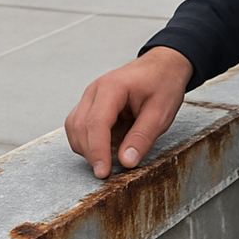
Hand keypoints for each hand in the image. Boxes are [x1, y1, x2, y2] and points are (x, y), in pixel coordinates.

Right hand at [64, 46, 192, 177]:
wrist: (164, 65)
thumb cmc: (163, 83)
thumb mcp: (161, 112)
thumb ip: (142, 137)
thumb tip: (126, 162)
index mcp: (112, 87)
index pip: (96, 123)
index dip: (97, 151)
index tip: (103, 173)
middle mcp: (95, 91)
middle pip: (79, 127)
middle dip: (91, 153)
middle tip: (108, 172)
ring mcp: (91, 97)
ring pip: (75, 129)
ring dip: (88, 148)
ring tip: (112, 158)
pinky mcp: (92, 105)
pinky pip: (82, 127)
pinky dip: (91, 142)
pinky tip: (110, 147)